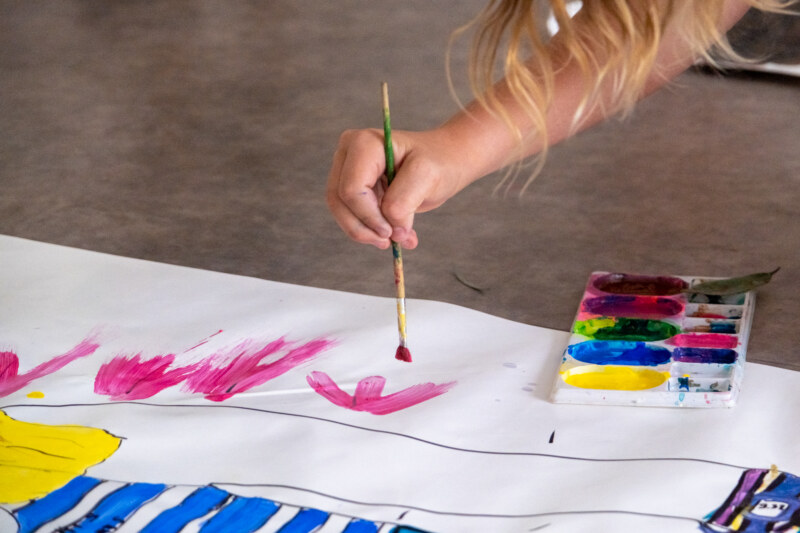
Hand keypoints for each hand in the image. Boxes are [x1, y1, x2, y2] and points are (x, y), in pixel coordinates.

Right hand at [326, 127, 471, 248]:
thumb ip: (403, 201)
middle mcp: (348, 153)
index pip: (351, 189)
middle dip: (363, 227)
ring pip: (340, 210)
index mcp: (363, 143)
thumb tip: (390, 231)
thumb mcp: (427, 176)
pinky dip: (370, 230)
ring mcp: (347, 169)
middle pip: (339, 200)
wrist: (444, 160)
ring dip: (365, 232)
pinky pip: (350, 214)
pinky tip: (396, 235)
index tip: (392, 232)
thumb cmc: (438, 162)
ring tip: (395, 240)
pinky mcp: (352, 186)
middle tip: (390, 242)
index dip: (368, 216)